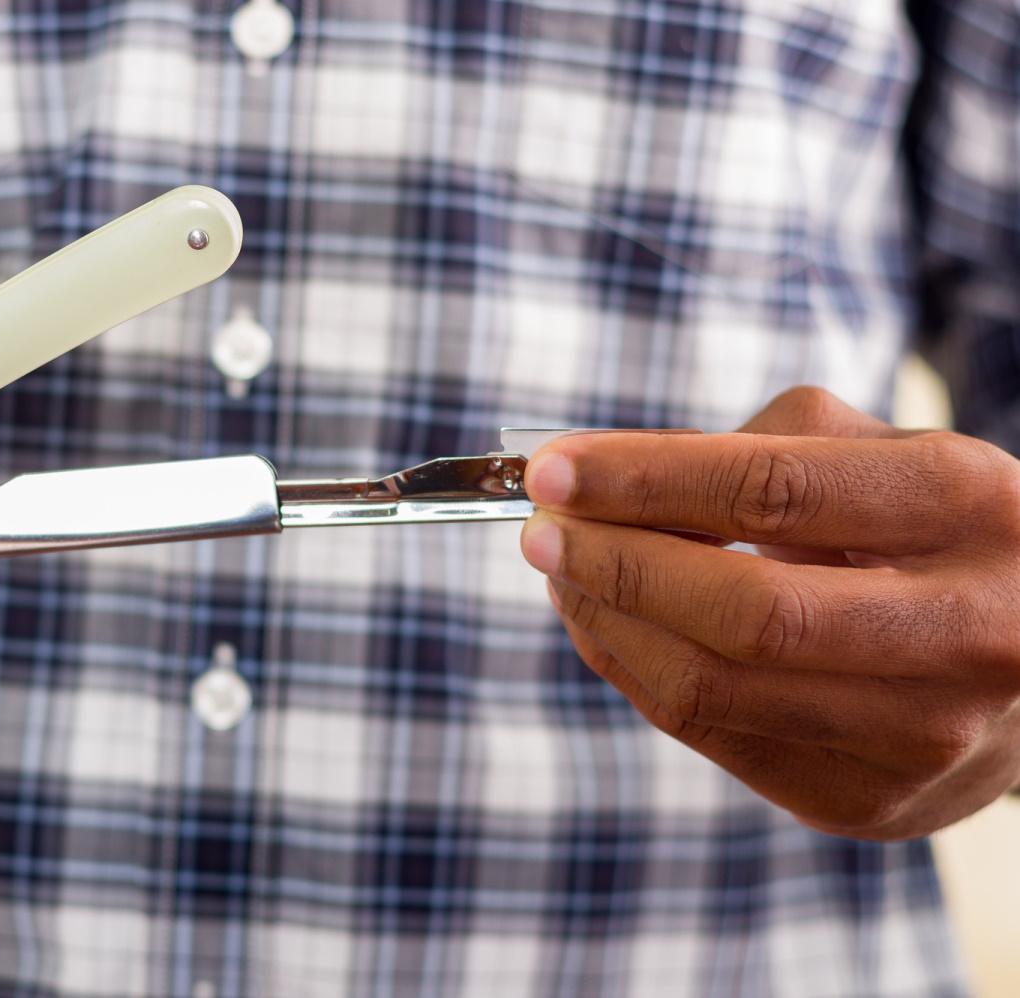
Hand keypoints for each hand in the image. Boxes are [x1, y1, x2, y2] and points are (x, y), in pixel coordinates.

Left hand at [519, 386, 1019, 839]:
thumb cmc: (938, 533)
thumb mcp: (888, 455)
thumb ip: (764, 445)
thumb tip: (607, 476)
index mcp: (972, 512)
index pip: (772, 492)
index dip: (644, 480)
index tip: (551, 469)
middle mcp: (968, 633)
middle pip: (743, 611)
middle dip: (613, 564)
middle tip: (539, 528)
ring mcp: (924, 737)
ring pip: (711, 687)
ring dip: (606, 622)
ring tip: (562, 572)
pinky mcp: (868, 803)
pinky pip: (709, 736)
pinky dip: (633, 671)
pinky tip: (605, 624)